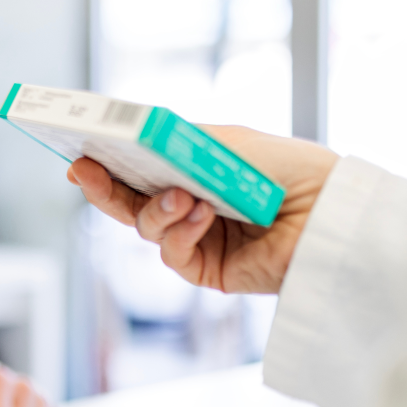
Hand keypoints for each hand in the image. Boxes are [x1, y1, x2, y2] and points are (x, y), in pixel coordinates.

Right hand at [67, 125, 337, 293]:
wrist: (327, 212)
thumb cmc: (287, 169)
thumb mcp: (222, 143)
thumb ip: (174, 142)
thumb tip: (131, 137)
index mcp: (191, 173)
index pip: (137, 170)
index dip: (105, 165)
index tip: (79, 155)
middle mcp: (189, 206)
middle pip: (128, 201)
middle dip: (104, 188)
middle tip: (83, 171)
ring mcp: (195, 239)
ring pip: (145, 228)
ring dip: (157, 211)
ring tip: (184, 198)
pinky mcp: (205, 269)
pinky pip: (172, 254)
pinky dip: (181, 233)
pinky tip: (202, 217)